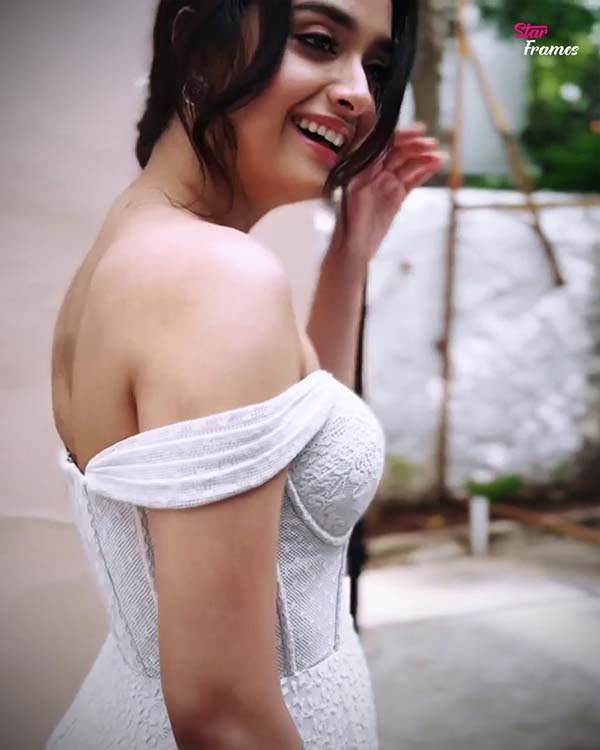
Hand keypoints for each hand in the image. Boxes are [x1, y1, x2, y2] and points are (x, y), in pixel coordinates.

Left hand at [331, 123, 446, 265]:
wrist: (353, 248)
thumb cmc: (348, 221)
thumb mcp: (354, 190)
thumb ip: (366, 166)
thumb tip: (376, 141)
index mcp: (360, 166)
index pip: (383, 143)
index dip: (401, 136)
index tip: (418, 132)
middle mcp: (373, 171)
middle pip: (398, 152)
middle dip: (415, 147)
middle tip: (432, 145)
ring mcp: (385, 183)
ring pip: (408, 166)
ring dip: (424, 159)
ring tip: (440, 156)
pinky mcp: (395, 196)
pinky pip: (412, 180)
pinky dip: (424, 172)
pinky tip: (436, 165)